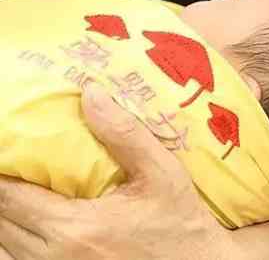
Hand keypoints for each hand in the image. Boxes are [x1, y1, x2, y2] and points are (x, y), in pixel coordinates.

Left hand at [0, 84, 242, 259]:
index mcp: (75, 227)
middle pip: (2, 222)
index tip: (11, 146)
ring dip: (9, 217)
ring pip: (5, 248)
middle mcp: (56, 257)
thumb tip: (91, 94)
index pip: (10, 196)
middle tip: (19, 164)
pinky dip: (16, 243)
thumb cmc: (181, 221)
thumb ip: (124, 134)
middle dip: (5, 190)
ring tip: (25, 192)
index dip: (3, 169)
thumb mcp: (161, 173)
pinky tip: (35, 223)